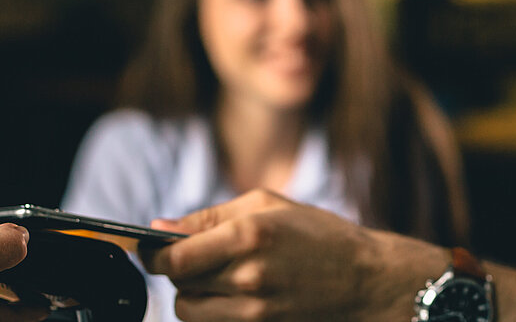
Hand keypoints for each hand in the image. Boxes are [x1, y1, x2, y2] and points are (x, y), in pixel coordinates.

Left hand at [146, 189, 440, 320]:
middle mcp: (248, 276)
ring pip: (191, 312)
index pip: (174, 258)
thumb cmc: (319, 234)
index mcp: (247, 235)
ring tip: (216, 278)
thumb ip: (210, 216)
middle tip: (194, 260)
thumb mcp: (268, 205)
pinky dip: (214, 312)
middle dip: (178, 273)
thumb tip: (159, 228)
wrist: (366, 280)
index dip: (153, 255)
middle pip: (180, 286)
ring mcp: (255, 311)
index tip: (150, 249)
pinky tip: (233, 295)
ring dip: (193, 295)